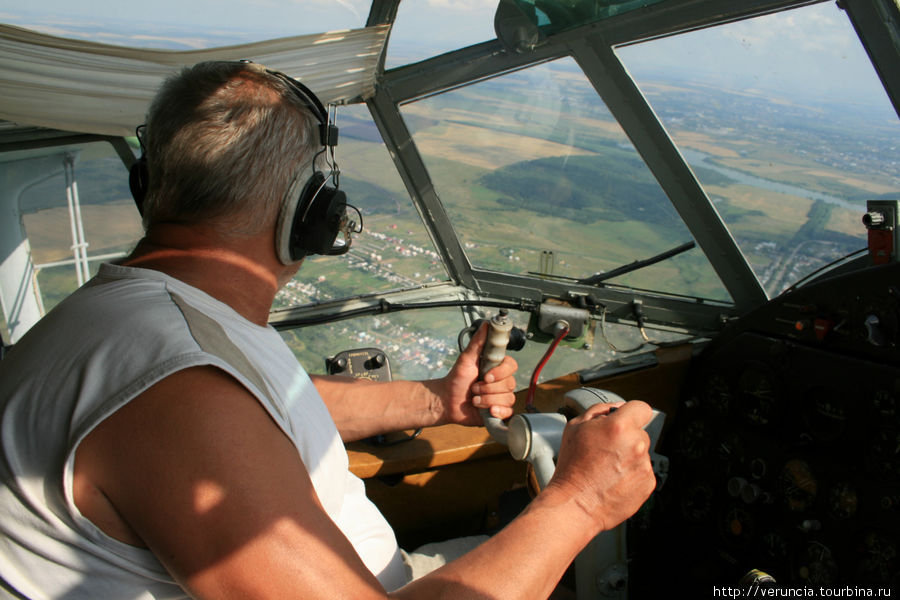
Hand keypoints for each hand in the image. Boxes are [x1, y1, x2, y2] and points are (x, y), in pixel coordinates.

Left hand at [434, 322, 517, 425]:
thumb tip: (486, 324)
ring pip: (508, 398)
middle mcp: (502, 381)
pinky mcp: (500, 411)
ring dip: (487, 400)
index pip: (512, 366)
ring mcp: (501, 396)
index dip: (500, 373)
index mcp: (497, 367)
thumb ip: (478, 342)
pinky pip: (508, 412)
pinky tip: (487, 411)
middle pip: (510, 384)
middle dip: (488, 388)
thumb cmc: (456, 379)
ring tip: (475, 399)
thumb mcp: (466, 358)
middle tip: (474, 388)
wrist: (447, 401)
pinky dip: (497, 412)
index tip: (486, 376)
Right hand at [546, 400, 655, 533]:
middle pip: (639, 432)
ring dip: (629, 457)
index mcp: (620, 426)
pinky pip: (643, 471)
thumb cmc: (572, 467)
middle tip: (605, 450)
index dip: (631, 412)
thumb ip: (599, 411)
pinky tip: (614, 479)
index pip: (641, 408)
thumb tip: (616, 408)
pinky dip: (632, 474)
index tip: (625, 419)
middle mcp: (637, 444)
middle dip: (625, 437)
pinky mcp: (648, 483)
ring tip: (607, 468)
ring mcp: (644, 465)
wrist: (575, 503)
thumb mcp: (575, 427)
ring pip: (641, 452)